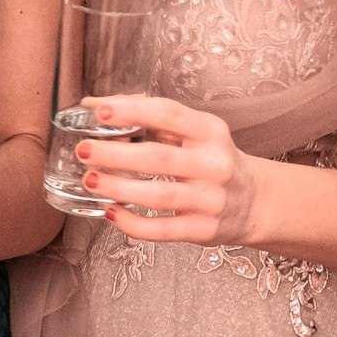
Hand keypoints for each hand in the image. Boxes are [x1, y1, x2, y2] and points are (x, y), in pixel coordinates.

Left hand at [78, 94, 258, 244]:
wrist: (253, 201)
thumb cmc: (210, 159)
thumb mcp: (192, 131)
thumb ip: (147, 115)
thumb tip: (92, 105)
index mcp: (210, 131)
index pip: (169, 114)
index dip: (132, 111)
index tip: (99, 112)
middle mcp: (213, 164)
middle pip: (158, 158)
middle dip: (115, 155)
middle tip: (83, 151)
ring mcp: (210, 200)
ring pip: (158, 196)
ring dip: (118, 189)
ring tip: (90, 181)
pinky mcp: (203, 230)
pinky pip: (161, 230)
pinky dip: (131, 224)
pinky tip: (109, 212)